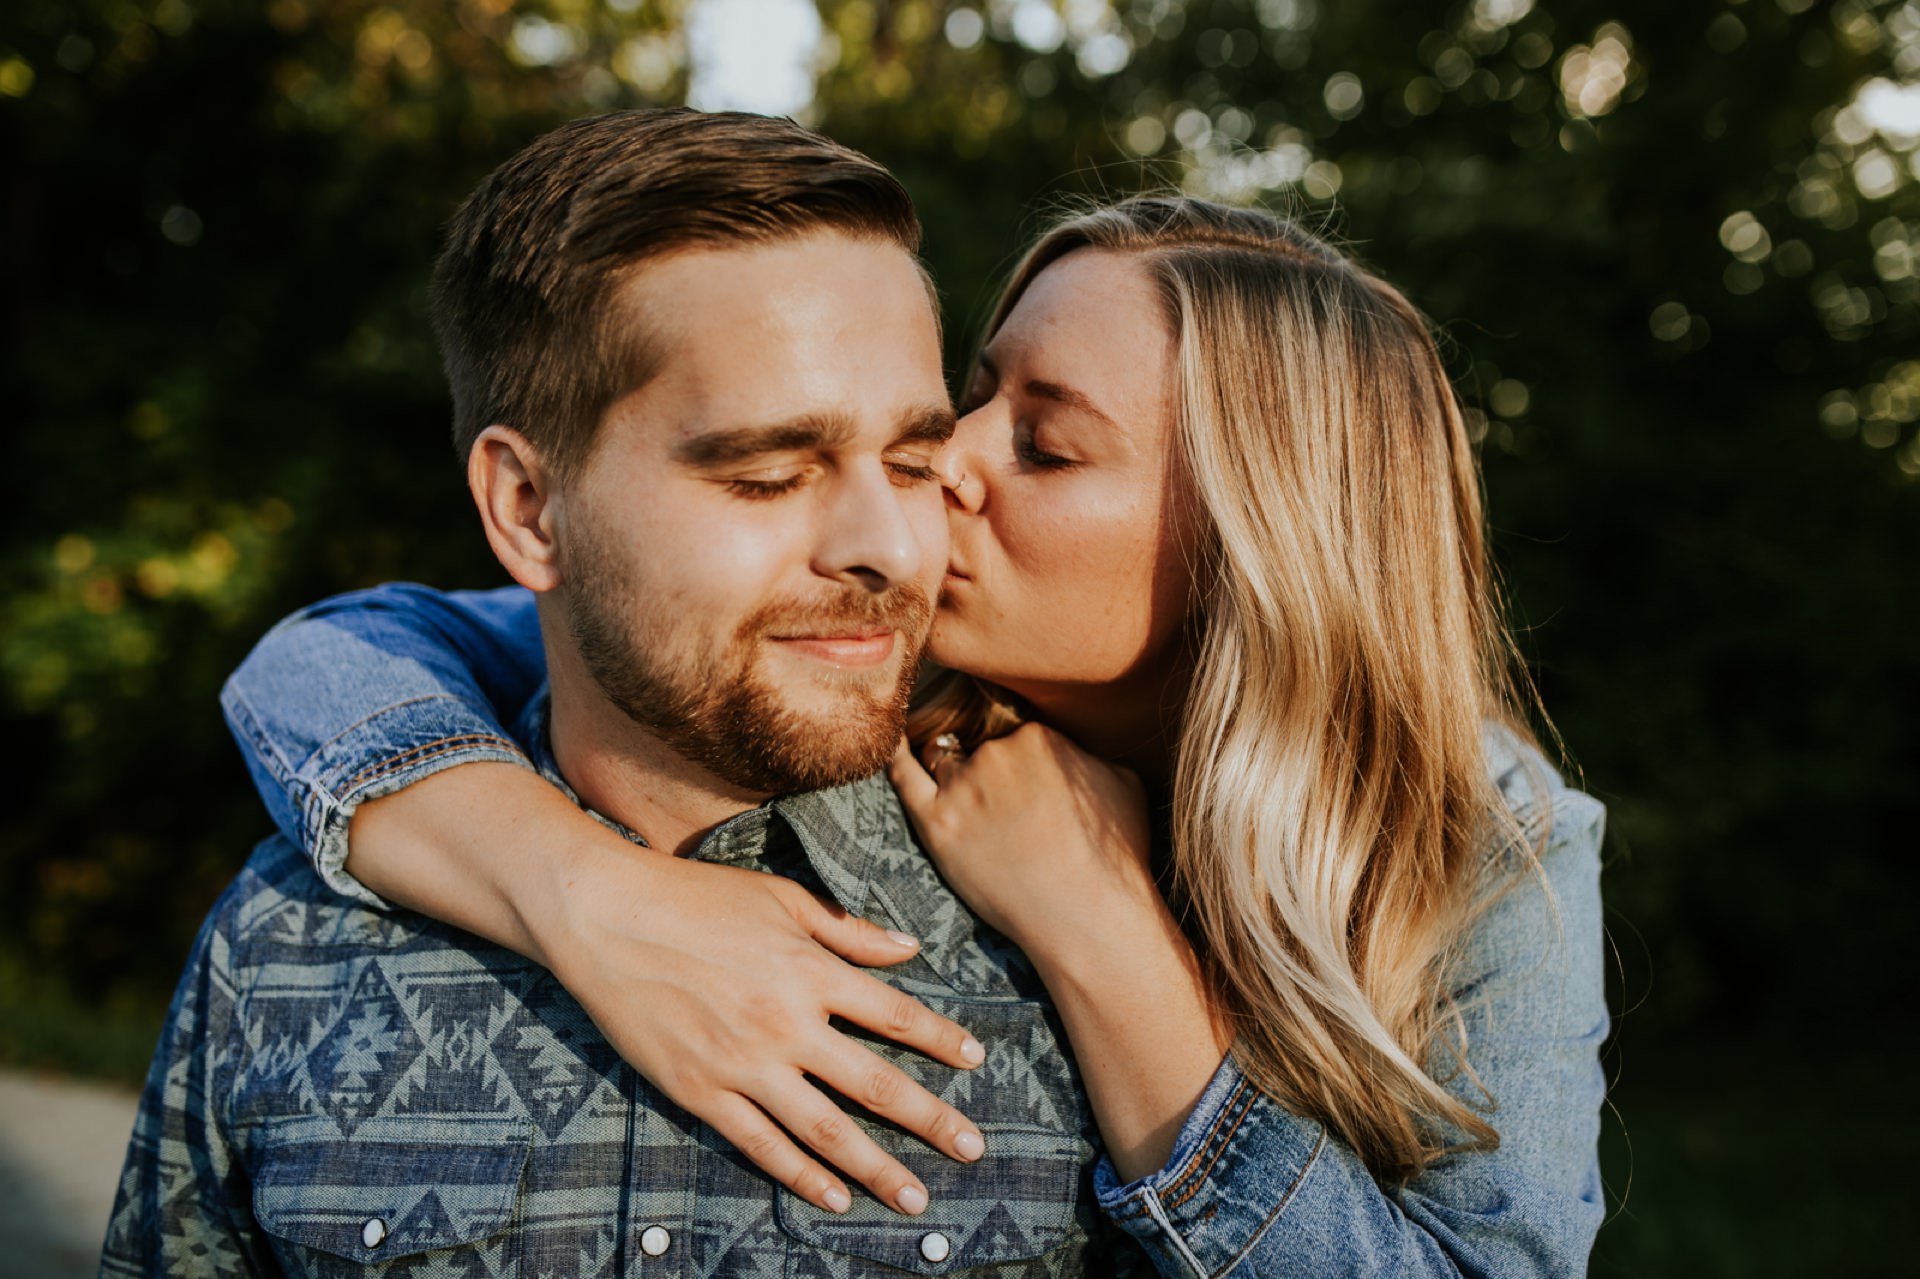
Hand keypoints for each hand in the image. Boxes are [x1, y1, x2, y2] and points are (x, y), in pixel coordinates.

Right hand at [534, 839, 987, 1216]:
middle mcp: (786, 1023)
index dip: (942, 1040)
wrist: (604, 917)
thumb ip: (848, 929)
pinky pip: (761, 1146)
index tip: (976, 1061)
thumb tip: (911, 947)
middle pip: (875, 1084)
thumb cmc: (694, 897)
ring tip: (915, 1197)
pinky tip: (836, 1197)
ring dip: (877, 1168)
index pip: (895, 1015)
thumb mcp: (780, 898)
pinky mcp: (701, 1092)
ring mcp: (743, 1064)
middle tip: (973, 1148)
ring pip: (826, 1130)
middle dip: (930, 1121)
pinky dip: (802, 1177)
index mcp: (811, 970)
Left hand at [886, 723, 1157, 959]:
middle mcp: (996, 751)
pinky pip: (903, 776)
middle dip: (992, 774)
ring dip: (955, 779)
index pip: (1016, 735)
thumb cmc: (1115, 856)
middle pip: (980, 748)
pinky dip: (896, 757)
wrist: (1088, 913)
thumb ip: (1091, 754)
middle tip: (1009, 815)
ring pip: (945, 763)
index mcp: (1040, 735)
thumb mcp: (1125, 782)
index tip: (1032, 792)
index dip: (1023, 766)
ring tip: (975, 814)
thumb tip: (1078, 751)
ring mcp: (963, 786)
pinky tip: (893, 745)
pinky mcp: (937, 823)